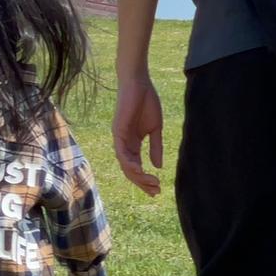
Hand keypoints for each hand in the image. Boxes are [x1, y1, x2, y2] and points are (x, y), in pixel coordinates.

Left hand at [113, 78, 163, 196]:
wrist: (139, 83)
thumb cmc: (147, 102)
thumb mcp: (155, 129)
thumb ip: (156, 147)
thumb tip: (158, 166)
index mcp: (133, 143)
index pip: (137, 167)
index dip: (146, 180)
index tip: (158, 189)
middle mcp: (124, 144)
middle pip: (130, 170)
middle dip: (143, 183)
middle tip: (156, 191)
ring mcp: (120, 139)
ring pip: (126, 165)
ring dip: (138, 177)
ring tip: (152, 183)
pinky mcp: (117, 132)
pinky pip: (122, 153)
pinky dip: (130, 163)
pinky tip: (140, 170)